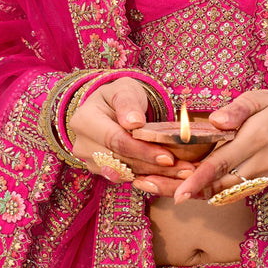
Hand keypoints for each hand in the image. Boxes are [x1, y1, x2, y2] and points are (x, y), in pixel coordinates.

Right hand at [66, 78, 196, 184]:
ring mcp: (89, 160)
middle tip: (184, 170)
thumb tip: (134, 122)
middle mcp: (82, 144)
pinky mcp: (101, 170)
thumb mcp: (124, 89)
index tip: (168, 157)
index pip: (116, 141)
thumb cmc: (120, 96)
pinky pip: (126, 177)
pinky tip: (170, 176)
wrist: (111, 107)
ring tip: (183, 174)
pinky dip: (149, 177)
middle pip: (121, 161)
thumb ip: (128, 103)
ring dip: (155, 175)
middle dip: (154, 166)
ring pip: (125, 173)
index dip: (142, 150)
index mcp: (84, 121)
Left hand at [130, 89, 267, 201]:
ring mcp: (260, 178)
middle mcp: (258, 164)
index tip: (177, 192)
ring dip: (190, 194)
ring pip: (221, 194)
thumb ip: (238, 109)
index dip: (197, 179)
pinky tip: (182, 191)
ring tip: (155, 189)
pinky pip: (230, 194)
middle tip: (146, 187)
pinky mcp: (259, 184)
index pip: (221, 163)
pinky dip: (207, 195)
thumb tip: (215, 120)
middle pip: (216, 185)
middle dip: (182, 189)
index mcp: (256, 139)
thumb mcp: (260, 98)